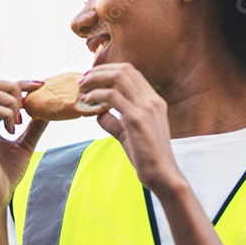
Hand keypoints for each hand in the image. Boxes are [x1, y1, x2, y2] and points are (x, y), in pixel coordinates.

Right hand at [0, 79, 47, 217]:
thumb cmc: (7, 172)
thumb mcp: (26, 144)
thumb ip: (34, 127)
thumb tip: (48, 111)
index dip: (21, 83)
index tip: (40, 87)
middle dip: (14, 89)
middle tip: (26, 110)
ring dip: (12, 103)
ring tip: (18, 123)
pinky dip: (8, 114)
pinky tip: (13, 130)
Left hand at [78, 63, 182, 190]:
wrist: (163, 175)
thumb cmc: (147, 158)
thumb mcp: (128, 134)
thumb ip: (114, 122)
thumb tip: (98, 113)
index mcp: (154, 101)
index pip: (132, 73)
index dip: (110, 70)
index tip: (93, 76)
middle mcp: (152, 100)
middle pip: (125, 69)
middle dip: (100, 70)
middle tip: (83, 78)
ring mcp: (146, 107)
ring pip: (118, 77)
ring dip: (96, 78)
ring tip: (82, 86)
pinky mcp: (137, 118)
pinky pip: (112, 96)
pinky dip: (96, 95)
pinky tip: (86, 101)